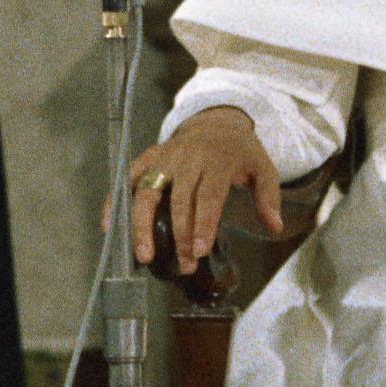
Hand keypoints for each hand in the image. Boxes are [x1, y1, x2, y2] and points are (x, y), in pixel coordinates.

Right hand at [128, 107, 281, 272]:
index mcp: (216, 161)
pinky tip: (110, 227)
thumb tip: (275, 226)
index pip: (208, 196)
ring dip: (142, 225)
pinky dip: (116, 201)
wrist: (215, 121)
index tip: (199, 251)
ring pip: (147, 191)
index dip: (203, 224)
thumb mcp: (263, 167)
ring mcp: (163, 158)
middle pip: (178, 201)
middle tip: (184, 265)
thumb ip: (269, 197)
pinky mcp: (147, 158)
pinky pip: (127, 179)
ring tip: (144, 255)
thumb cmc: (239, 151)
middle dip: (180, 235)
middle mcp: (187, 159)